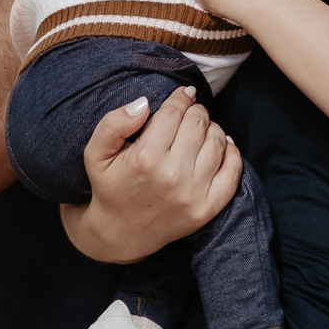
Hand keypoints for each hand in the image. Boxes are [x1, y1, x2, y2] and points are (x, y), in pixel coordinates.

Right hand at [59, 85, 241, 263]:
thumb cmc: (110, 185)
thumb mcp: (96, 153)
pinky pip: (233, 171)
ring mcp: (192, 195)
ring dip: (211, 128)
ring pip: (217, 141)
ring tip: (199, 130)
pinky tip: (220, 145)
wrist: (121, 234)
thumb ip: (113, 123)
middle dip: (194, 111)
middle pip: (198, 123)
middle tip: (188, 113)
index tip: (181, 95)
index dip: (179, 98)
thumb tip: (143, 104)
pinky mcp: (207, 210)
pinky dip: (231, 152)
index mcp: (144, 159)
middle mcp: (172, 177)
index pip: (174, 112)